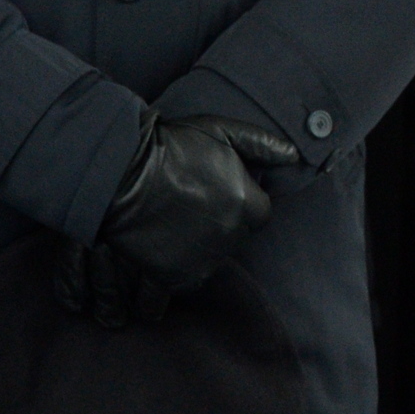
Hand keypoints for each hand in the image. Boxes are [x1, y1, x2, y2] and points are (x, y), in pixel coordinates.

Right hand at [95, 113, 299, 299]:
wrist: (119, 174)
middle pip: (237, 236)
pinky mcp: (173, 275)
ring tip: (177, 225)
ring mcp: (203, 258)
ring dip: (202, 246)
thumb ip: (263, 144)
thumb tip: (295, 156)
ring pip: (214, 258)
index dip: (243, 202)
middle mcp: (231, 235)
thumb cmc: (172, 147)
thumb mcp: (222, 132)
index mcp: (248, 203)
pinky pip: (186, 281)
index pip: (261, 213)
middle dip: (223, 224)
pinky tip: (167, 255)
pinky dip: (180, 270)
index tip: (222, 192)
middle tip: (195, 206)